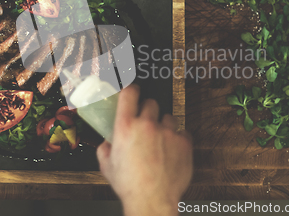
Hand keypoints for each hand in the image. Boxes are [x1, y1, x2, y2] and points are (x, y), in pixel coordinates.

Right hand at [97, 85, 192, 215]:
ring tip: (160, 141)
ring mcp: (168, 132)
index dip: (132, 89)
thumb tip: (107, 142)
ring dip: (164, 125)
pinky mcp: (184, 141)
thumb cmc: (130, 185)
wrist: (152, 200)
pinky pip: (183, 132)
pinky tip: (172, 151)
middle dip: (148, 111)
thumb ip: (105, 148)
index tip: (133, 90)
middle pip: (151, 102)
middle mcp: (147, 124)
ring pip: (169, 117)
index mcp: (126, 127)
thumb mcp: (106, 166)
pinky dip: (178, 139)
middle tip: (147, 124)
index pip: (130, 94)